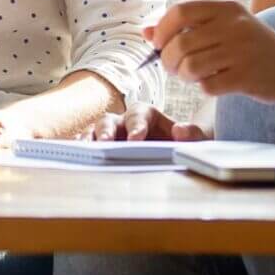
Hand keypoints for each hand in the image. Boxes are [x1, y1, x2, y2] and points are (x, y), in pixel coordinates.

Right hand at [84, 105, 209, 142]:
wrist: (178, 151)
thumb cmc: (186, 143)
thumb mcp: (198, 138)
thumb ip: (193, 134)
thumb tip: (181, 132)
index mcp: (147, 115)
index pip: (139, 114)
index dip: (137, 125)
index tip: (136, 138)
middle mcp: (125, 122)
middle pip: (110, 120)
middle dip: (107, 131)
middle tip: (105, 143)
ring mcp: (111, 135)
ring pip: (94, 132)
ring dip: (89, 141)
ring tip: (85, 152)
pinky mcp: (103, 149)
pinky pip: (88, 147)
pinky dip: (81, 151)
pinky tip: (77, 159)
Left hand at [146, 0, 274, 99]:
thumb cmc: (250, 46)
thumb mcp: (223, 27)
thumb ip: (185, 27)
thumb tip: (146, 32)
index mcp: (226, 8)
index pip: (180, 12)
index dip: (162, 29)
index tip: (157, 43)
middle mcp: (234, 26)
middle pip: (181, 42)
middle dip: (168, 59)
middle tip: (172, 66)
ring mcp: (242, 52)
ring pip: (191, 66)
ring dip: (184, 75)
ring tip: (191, 75)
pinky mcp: (246, 77)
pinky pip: (208, 86)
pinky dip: (204, 87)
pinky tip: (214, 82)